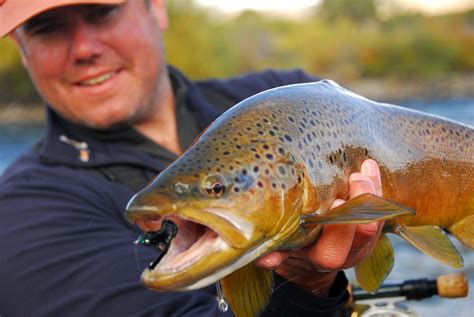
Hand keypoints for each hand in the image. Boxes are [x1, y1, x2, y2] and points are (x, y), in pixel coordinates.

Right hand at [256, 159, 383, 296]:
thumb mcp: (281, 249)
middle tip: (355, 178)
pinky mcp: (369, 226)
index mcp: (320, 257)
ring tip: (365, 169)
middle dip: (362, 205)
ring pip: (376, 220)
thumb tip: (265, 256)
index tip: (335, 203)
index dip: (338, 232)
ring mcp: (360, 240)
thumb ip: (275, 251)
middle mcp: (345, 252)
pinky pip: (380, 209)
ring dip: (373, 193)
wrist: (309, 252)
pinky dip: (377, 186)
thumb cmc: (292, 245)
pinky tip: (370, 166)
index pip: (333, 252)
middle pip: (362, 237)